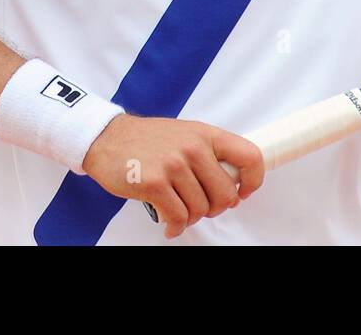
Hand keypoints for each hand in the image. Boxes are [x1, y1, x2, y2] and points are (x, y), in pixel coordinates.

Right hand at [82, 114, 264, 238]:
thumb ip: (209, 153)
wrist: (107, 138)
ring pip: (201, 209)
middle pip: (226, 194)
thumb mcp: (185, 134)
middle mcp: (193, 147)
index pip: (249, 156)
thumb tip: (232, 184)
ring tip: (178, 209)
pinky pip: (178, 217)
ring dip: (191, 217)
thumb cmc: (147, 140)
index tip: (243, 192)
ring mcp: (173, 165)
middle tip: (201, 205)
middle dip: (215, 208)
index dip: (253, 181)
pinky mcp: (154, 183)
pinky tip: (169, 222)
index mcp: (205, 134)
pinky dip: (175, 226)